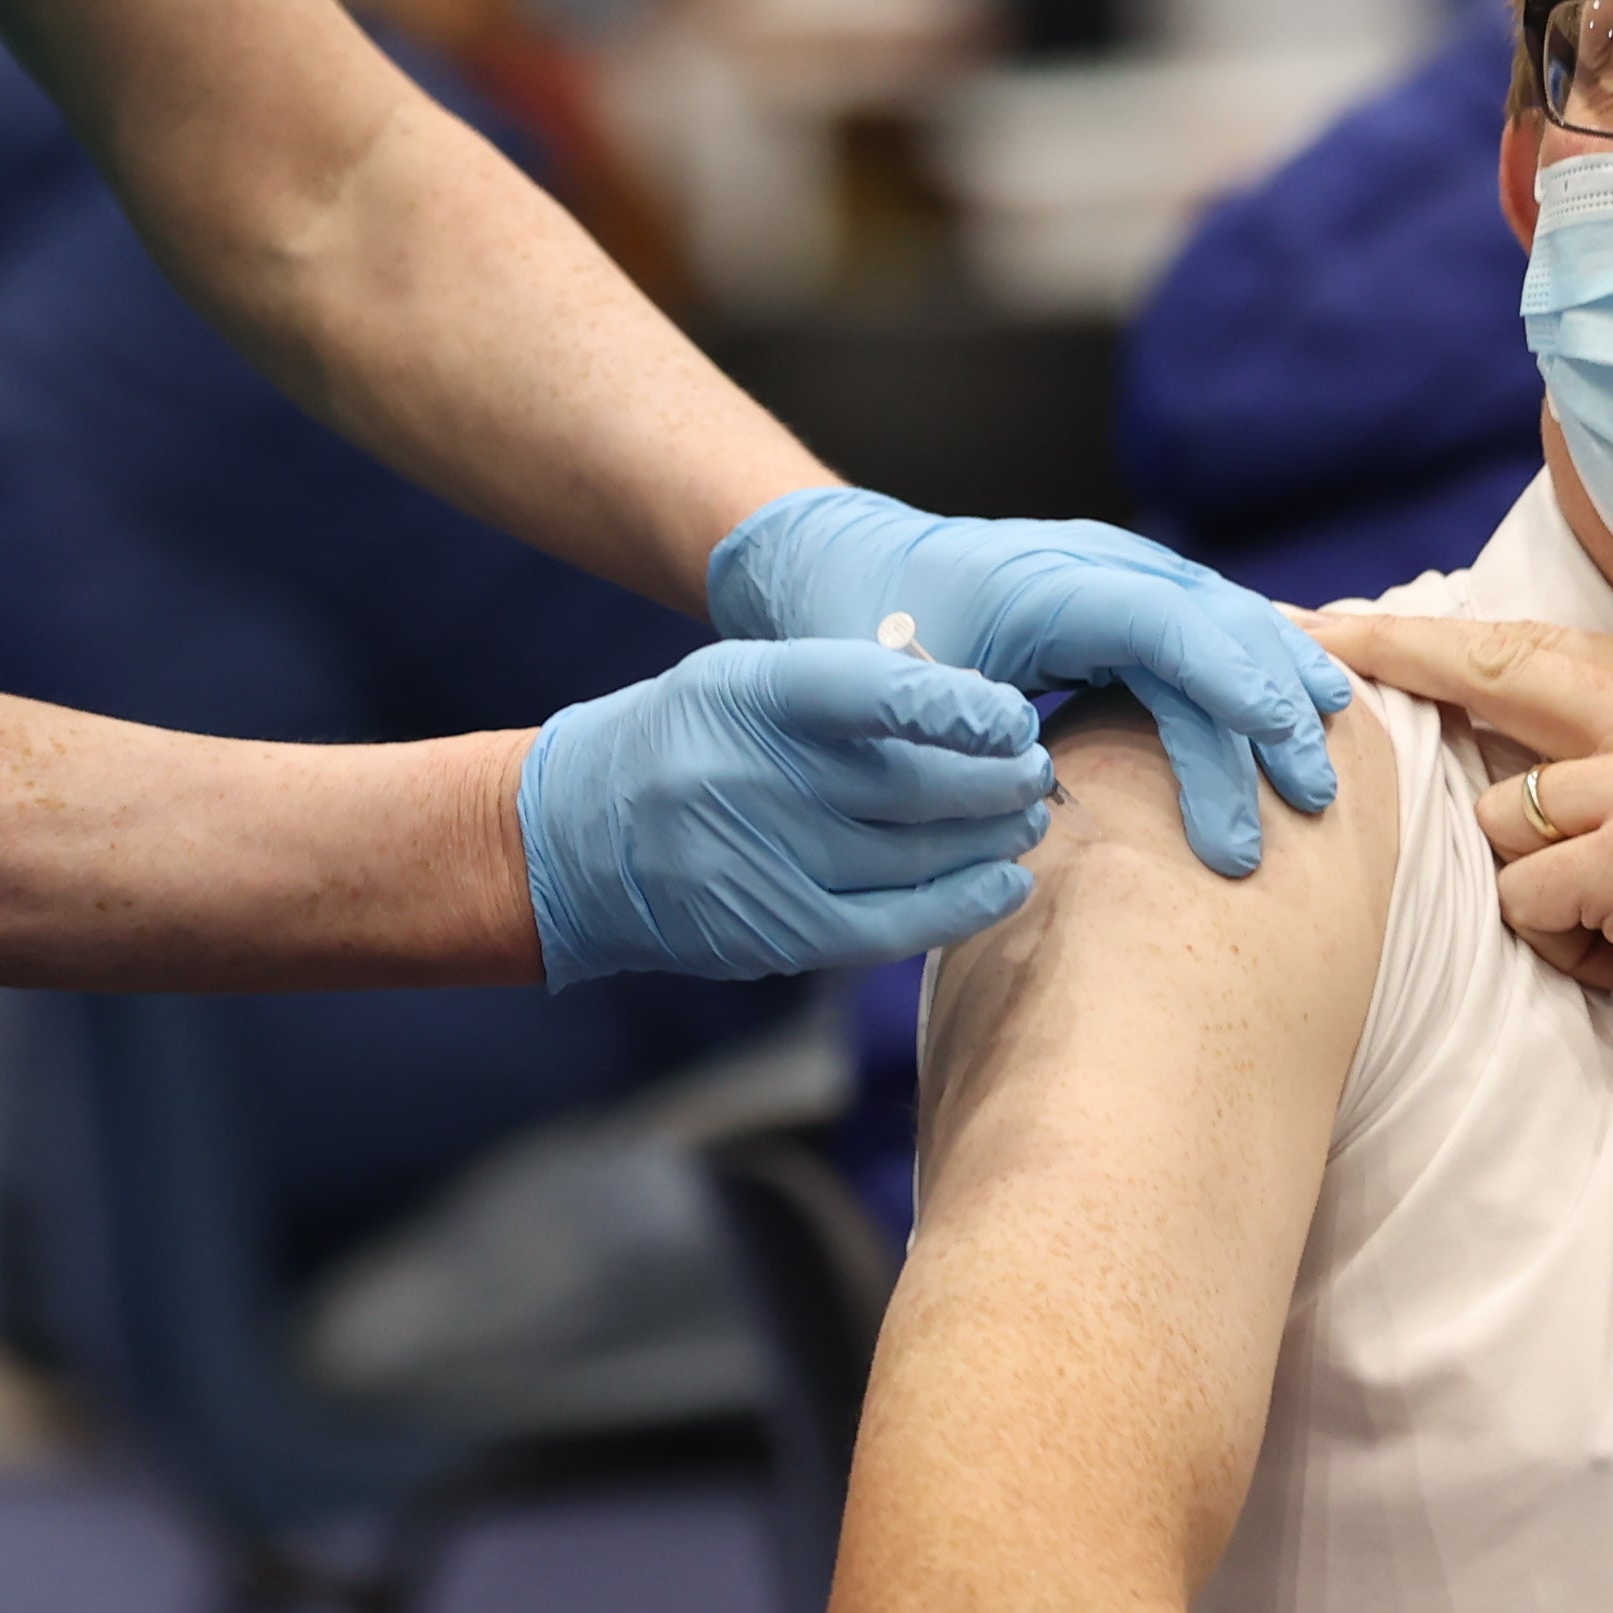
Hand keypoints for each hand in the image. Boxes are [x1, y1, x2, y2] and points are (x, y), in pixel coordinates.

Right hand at [516, 636, 1054, 986]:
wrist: (575, 838)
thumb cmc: (688, 741)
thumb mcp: (743, 681)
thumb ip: (847, 690)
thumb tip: (975, 716)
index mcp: (746, 691)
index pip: (871, 690)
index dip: (958, 705)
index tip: (1015, 715)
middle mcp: (750, 776)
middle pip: (907, 784)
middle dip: (993, 779)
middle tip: (1037, 767)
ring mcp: (760, 862)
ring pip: (910, 856)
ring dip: (987, 839)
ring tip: (1028, 817)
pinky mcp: (772, 932)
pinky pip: (889, 926)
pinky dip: (960, 906)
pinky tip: (1005, 884)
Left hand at [711, 488, 1352, 873]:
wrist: (829, 558)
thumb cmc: (850, 630)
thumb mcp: (886, 688)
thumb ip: (954, 730)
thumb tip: (1037, 780)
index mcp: (1040, 584)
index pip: (1164, 625)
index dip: (1230, 686)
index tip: (1280, 751)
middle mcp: (1087, 562)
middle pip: (1212, 620)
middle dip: (1272, 705)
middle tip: (1312, 798)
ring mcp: (1104, 569)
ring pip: (1220, 613)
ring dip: (1277, 680)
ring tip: (1328, 753)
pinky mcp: (1108, 592)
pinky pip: (1198, 621)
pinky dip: (1249, 663)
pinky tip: (1289, 706)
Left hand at [1306, 610, 1612, 1136]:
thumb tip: (1520, 729)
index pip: (1528, 644)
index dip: (1426, 635)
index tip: (1341, 622)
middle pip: (1489, 671)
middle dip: (1389, 657)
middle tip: (1310, 640)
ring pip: (1498, 820)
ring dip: (1535, 888)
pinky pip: (1524, 899)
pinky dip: (1562, 943)